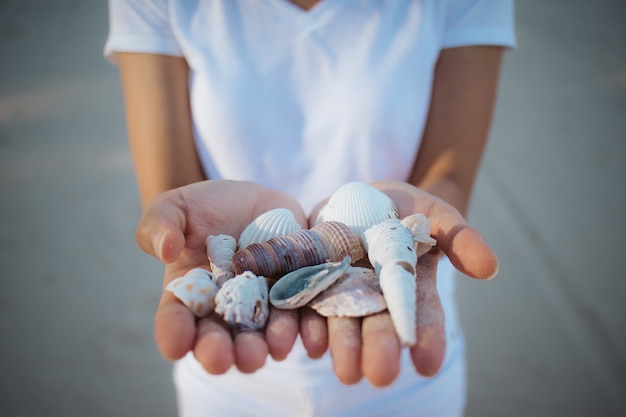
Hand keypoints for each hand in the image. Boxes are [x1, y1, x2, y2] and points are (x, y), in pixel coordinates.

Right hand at [136, 180, 307, 373]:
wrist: (252, 201)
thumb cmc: (204, 208)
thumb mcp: (174, 208)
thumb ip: (160, 225)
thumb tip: (166, 249)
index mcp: (189, 296)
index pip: (176, 319)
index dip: (174, 333)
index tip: (176, 344)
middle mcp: (224, 310)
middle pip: (222, 338)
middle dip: (224, 351)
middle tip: (225, 359)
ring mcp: (262, 305)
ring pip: (265, 334)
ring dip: (269, 344)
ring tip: (273, 348)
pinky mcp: (296, 293)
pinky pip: (304, 316)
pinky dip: (310, 330)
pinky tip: (315, 342)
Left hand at [302, 180, 498, 386]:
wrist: (358, 196)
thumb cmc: (405, 208)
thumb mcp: (438, 215)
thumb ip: (460, 238)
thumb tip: (489, 268)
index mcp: (411, 288)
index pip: (423, 317)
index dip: (427, 339)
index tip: (427, 362)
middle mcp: (376, 298)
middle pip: (379, 327)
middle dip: (380, 350)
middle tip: (381, 375)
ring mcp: (342, 292)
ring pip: (342, 324)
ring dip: (344, 348)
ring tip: (346, 370)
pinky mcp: (310, 282)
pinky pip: (306, 305)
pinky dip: (308, 325)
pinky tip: (311, 342)